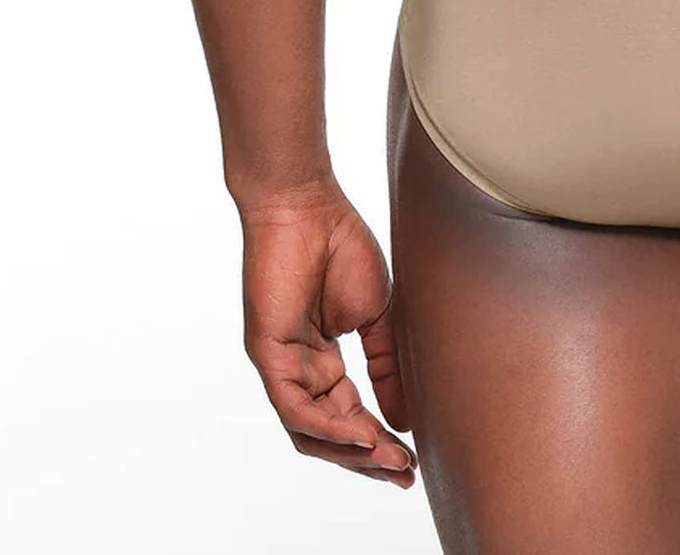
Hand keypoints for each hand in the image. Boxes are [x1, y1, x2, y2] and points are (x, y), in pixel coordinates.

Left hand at [240, 180, 416, 488]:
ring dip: (351, 452)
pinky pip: (295, 406)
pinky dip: (329, 427)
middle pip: (328, 433)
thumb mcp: (377, 317)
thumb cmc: (339, 247)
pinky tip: (362, 434)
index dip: (379, 441)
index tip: (411, 459)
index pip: (347, 415)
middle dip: (367, 458)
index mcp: (321, 360)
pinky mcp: (268, 353)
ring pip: (309, 430)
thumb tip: (404, 419)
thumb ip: (386, 368)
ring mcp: (280, 363)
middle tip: (403, 473)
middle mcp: (298, 368)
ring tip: (390, 460)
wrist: (308, 205)